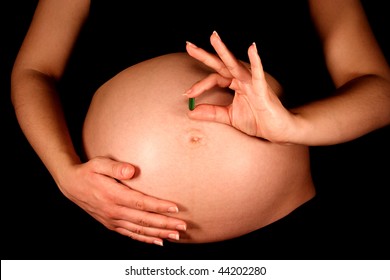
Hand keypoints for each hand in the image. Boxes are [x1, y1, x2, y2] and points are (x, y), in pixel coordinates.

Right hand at [58, 156, 185, 245]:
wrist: (71, 185)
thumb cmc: (88, 171)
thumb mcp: (98, 164)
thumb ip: (115, 167)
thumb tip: (132, 170)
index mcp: (113, 195)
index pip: (141, 203)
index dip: (159, 206)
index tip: (175, 208)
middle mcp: (113, 211)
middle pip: (144, 220)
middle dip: (165, 224)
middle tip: (183, 226)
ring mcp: (112, 220)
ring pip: (139, 230)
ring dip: (159, 234)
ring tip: (176, 236)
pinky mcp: (111, 224)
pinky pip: (131, 234)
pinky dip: (145, 239)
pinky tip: (158, 242)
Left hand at [185, 31, 299, 143]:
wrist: (277, 130)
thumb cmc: (257, 120)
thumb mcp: (229, 117)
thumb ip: (212, 113)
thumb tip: (191, 112)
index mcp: (235, 84)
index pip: (214, 78)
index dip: (200, 85)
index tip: (187, 94)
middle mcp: (242, 79)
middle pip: (221, 64)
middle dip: (205, 55)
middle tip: (189, 46)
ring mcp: (252, 82)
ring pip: (236, 65)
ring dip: (224, 51)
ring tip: (213, 38)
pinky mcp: (263, 89)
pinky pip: (258, 73)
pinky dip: (256, 61)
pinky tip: (252, 49)